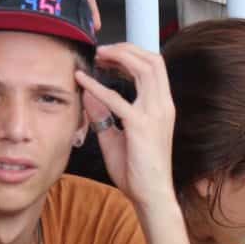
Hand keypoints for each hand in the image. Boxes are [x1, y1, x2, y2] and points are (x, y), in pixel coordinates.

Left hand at [75, 44, 175, 205]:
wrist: (151, 194)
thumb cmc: (138, 171)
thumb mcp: (116, 137)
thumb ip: (104, 115)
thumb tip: (89, 94)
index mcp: (162, 108)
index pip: (155, 68)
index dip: (133, 55)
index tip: (110, 56)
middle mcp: (163, 107)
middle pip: (152, 60)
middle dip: (127, 48)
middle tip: (102, 50)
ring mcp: (154, 115)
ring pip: (144, 69)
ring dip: (119, 57)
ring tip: (98, 56)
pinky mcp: (140, 126)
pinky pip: (116, 98)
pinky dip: (97, 86)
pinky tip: (81, 81)